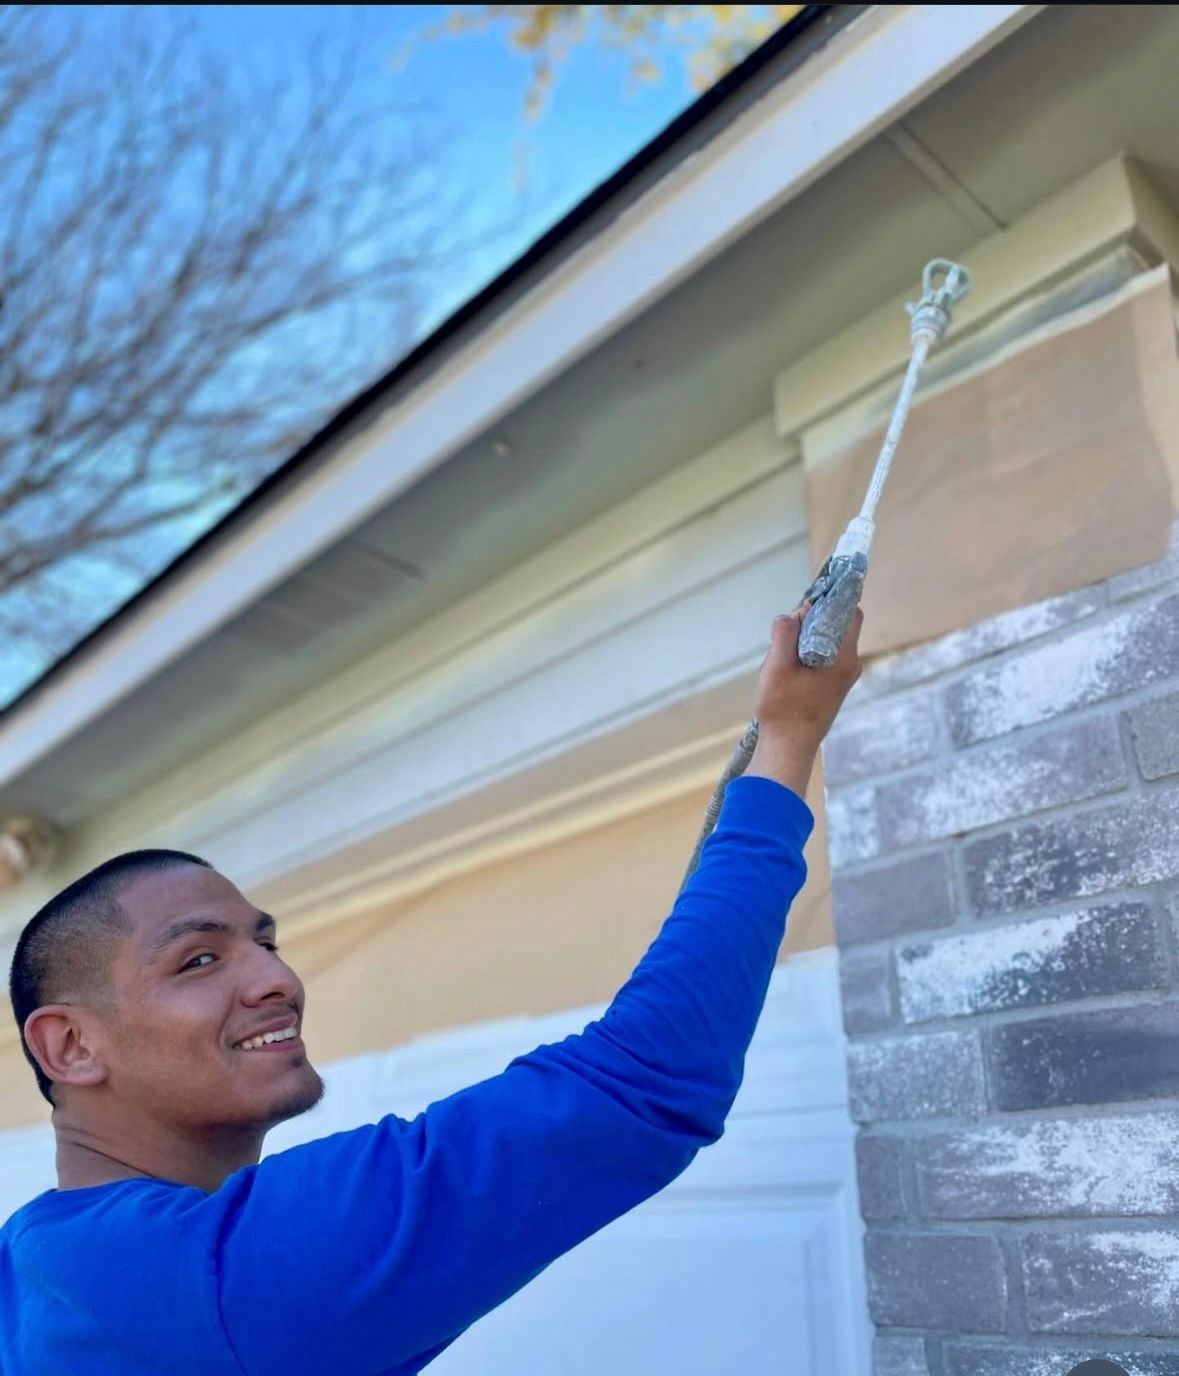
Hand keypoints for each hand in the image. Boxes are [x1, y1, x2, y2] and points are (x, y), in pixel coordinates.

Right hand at [746, 602, 862, 795]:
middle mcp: (850, 665)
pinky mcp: (833, 686)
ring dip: (804, 640)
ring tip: (782, 660)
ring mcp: (842, 676)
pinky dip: (805, 655)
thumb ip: (785, 633)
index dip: (830, 602)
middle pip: (836, 625)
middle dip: (810, 622)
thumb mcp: (776, 665)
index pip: (850, 613)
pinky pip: (822, 657)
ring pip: (826, 641)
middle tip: (786, 636)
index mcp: (843, 658)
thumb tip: (792, 615)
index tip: (805, 607)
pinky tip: (787, 671)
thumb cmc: (783, 709)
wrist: (788, 748)